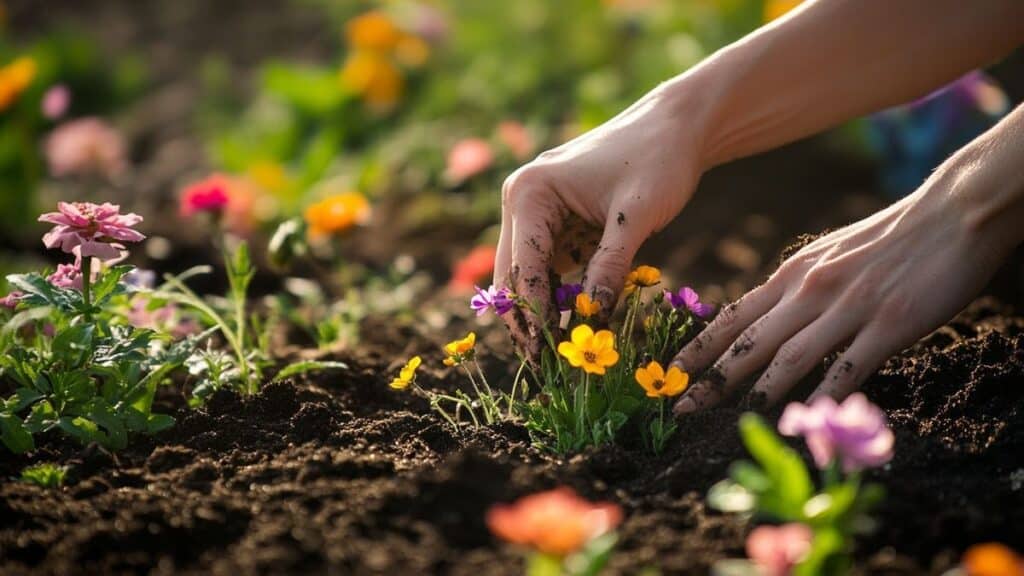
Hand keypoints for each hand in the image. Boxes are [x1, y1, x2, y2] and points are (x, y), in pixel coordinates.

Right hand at [495, 82, 706, 359]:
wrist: (678, 127)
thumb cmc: (658, 160)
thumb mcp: (636, 217)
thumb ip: (610, 268)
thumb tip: (592, 320)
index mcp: (530, 193)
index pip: (523, 266)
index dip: (533, 314)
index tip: (547, 353)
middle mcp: (522, 201)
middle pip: (513, 274)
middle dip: (528, 319)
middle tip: (545, 364)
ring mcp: (537, 212)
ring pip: (529, 275)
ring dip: (542, 310)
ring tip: (561, 350)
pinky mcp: (557, 221)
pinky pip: (551, 266)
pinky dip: (561, 293)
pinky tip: (575, 321)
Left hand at [672, 150, 1021, 413]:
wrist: (951, 212)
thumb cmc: (889, 236)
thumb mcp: (828, 254)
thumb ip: (797, 287)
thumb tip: (767, 317)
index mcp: (794, 274)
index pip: (734, 317)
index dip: (699, 348)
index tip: (671, 372)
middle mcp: (811, 290)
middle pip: (750, 342)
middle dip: (711, 379)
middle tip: (679, 408)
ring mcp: (848, 307)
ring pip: (790, 357)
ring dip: (757, 393)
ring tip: (730, 422)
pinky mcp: (888, 323)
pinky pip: (848, 367)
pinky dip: (825, 395)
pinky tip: (808, 419)